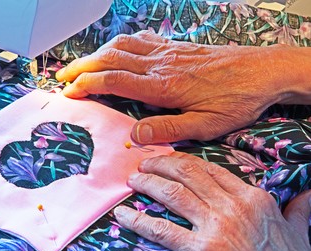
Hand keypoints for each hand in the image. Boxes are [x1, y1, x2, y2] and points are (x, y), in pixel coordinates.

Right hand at [56, 31, 304, 143]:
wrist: (264, 72)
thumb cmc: (236, 100)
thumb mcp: (206, 125)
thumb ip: (168, 130)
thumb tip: (135, 136)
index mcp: (163, 87)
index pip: (113, 81)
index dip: (87, 85)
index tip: (69, 92)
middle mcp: (160, 65)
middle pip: (110, 59)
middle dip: (82, 67)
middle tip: (63, 77)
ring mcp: (168, 52)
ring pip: (122, 46)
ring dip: (97, 54)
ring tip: (81, 64)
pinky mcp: (176, 47)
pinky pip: (141, 39)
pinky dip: (121, 43)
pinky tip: (116, 49)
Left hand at [113, 152, 310, 250]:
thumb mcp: (298, 232)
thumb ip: (299, 209)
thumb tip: (308, 194)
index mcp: (252, 198)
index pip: (211, 169)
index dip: (185, 161)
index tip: (169, 159)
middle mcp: (232, 207)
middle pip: (188, 174)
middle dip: (162, 165)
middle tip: (144, 164)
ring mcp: (215, 227)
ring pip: (172, 194)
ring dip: (148, 184)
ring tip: (133, 180)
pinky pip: (162, 230)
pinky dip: (139, 220)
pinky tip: (124, 215)